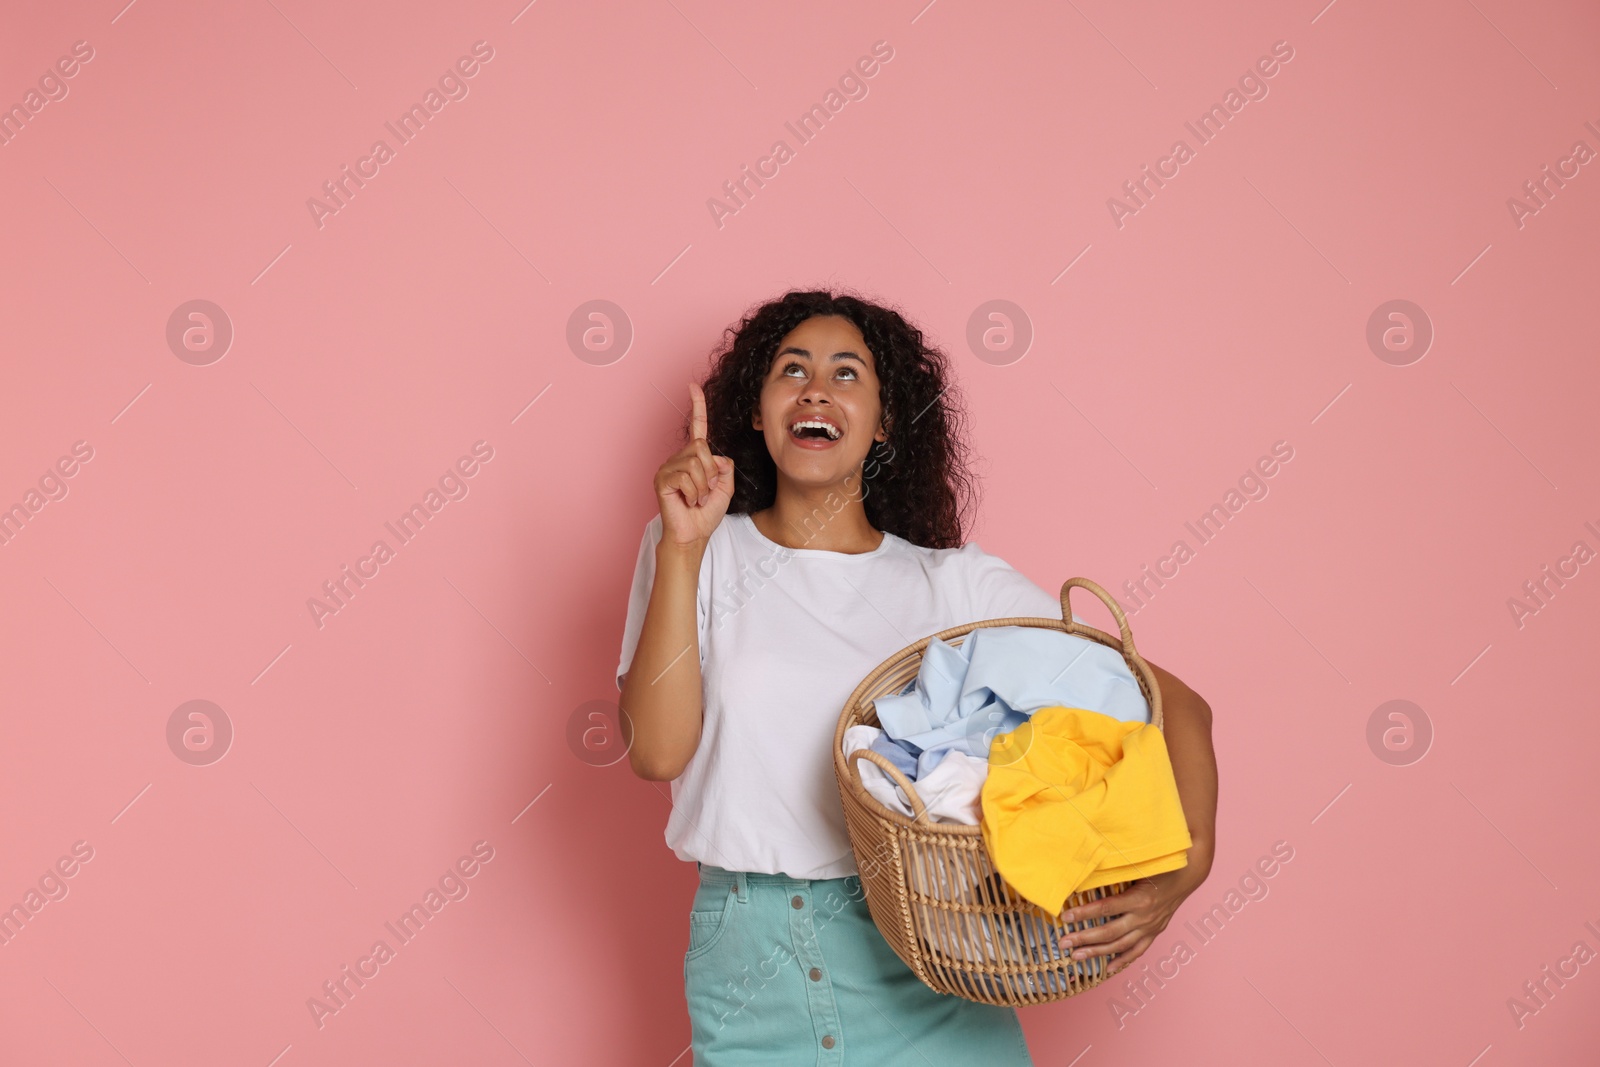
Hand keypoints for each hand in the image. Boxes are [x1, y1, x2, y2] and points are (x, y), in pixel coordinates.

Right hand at [654, 381, 734, 547]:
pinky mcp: (661, 479)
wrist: (694, 534)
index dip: (697, 406)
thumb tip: (716, 456)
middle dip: (711, 472)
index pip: (697, 427)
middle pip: (702, 447)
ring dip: (703, 485)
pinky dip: (693, 492)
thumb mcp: (725, 486)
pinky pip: (685, 476)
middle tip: (705, 491)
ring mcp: (668, 467)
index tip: (693, 386)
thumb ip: (725, 467)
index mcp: (694, 457)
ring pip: (695, 462)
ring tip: (696, 498)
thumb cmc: (706, 513)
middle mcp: (679, 458)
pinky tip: (687, 501)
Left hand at [1056, 865, 1204, 978]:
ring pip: (1120, 945)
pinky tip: (1108, 968)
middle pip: (1109, 932)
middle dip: (1084, 938)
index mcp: (1139, 898)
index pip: (1105, 909)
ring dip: (1097, 952)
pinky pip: (1137, 950)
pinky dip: (1123, 960)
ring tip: (1076, 956)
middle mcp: (1144, 917)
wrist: (1186, 875)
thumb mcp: (1136, 866)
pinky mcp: (1155, 932)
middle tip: (1063, 943)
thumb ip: (1114, 873)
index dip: (1084, 913)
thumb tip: (1085, 873)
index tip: (1065, 916)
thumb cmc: (1158, 865)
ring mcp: (1150, 928)